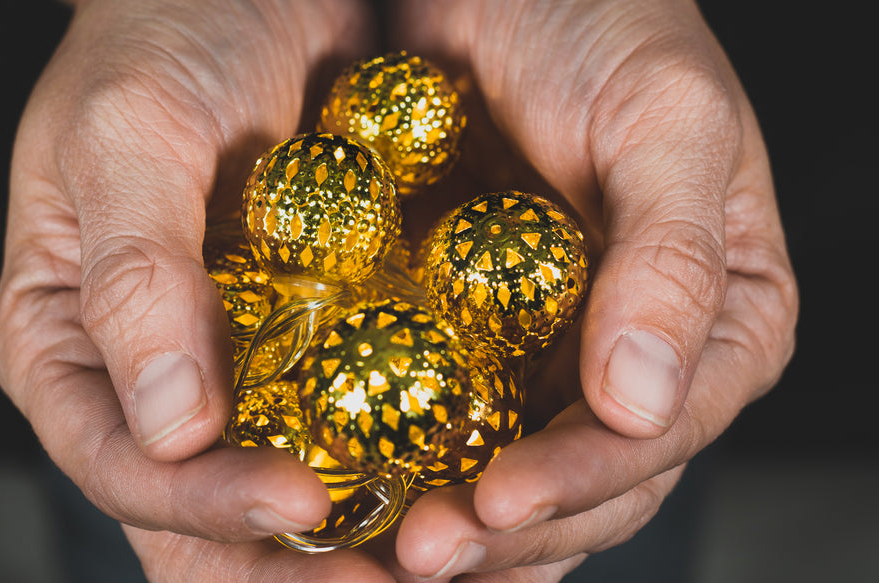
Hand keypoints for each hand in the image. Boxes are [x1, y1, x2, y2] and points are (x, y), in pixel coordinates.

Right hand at [0, 0, 395, 579]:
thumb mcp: (132, 131)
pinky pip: (357, 428)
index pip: (126, 467)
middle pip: (209, 517)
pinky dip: (406, 469)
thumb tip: (168, 428)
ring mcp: (240, 367)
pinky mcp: (318, 341)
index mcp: (73, 344)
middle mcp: (155, 376)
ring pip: (291, 490)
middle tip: (396, 575)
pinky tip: (467, 486)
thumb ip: (135, 274)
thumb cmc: (167, 32)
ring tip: (446, 551)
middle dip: (298, 563)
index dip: (205, 505)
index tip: (298, 500)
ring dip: (364, 538)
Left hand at [386, 0, 797, 578]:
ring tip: (383, 547)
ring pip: (519, 468)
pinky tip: (370, 495)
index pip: (658, 433)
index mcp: (719, 316)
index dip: (580, 481)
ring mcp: (559, 351)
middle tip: (419, 552)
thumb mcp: (665, 120)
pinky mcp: (484, 336)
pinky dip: (419, 465)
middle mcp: (643, 352)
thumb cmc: (602, 23)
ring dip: (455, 520)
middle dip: (508, 527)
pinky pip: (456, 419)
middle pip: (591, 479)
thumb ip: (671, 258)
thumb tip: (647, 400)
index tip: (498, 503)